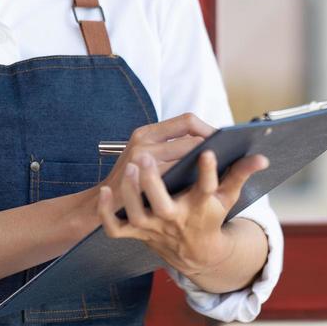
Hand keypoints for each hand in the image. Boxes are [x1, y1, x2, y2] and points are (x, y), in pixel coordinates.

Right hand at [96, 113, 214, 204]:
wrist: (99, 205)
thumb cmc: (130, 179)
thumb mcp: (143, 154)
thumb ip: (170, 145)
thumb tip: (209, 142)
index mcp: (146, 132)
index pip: (187, 120)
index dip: (208, 129)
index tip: (222, 140)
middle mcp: (143, 143)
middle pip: (191, 140)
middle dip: (211, 150)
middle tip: (227, 159)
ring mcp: (140, 164)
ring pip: (186, 161)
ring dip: (204, 167)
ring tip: (218, 174)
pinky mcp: (140, 186)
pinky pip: (176, 182)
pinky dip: (190, 183)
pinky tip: (200, 189)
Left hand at [96, 147, 269, 277]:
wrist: (195, 253)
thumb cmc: (210, 215)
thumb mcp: (227, 197)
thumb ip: (241, 174)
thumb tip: (262, 157)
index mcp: (200, 207)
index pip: (207, 189)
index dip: (209, 171)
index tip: (209, 152)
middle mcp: (175, 219)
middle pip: (162, 206)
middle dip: (153, 182)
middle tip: (146, 157)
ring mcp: (153, 228)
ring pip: (137, 215)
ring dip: (130, 193)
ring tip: (130, 166)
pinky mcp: (137, 234)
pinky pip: (116, 229)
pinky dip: (106, 214)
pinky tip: (103, 192)